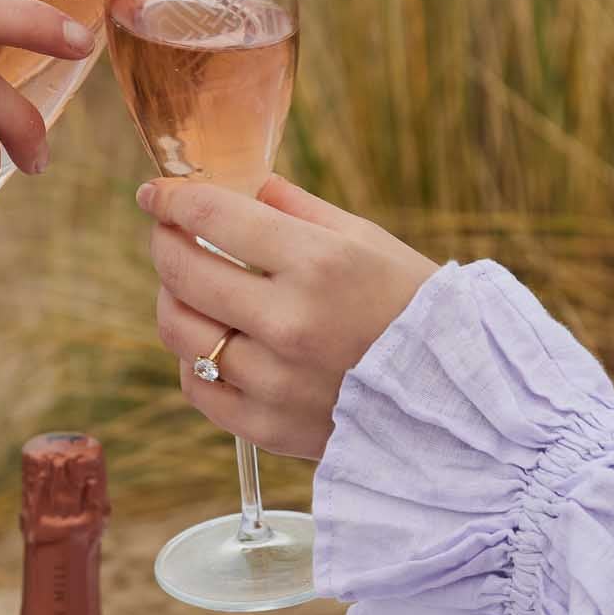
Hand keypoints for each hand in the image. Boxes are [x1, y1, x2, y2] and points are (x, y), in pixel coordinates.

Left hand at [140, 176, 437, 459]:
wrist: (459, 400)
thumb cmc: (416, 309)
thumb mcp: (367, 241)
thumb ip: (295, 210)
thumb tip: (240, 187)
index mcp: (318, 264)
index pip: (210, 218)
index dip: (170, 200)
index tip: (155, 195)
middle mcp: (289, 322)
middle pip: (182, 272)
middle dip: (165, 244)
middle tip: (169, 235)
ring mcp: (275, 380)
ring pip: (179, 332)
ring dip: (171, 302)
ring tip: (188, 291)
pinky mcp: (268, 427)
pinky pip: (197, 389)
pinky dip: (193, 362)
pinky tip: (211, 345)